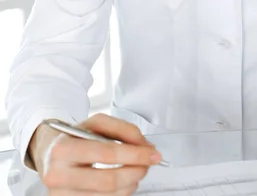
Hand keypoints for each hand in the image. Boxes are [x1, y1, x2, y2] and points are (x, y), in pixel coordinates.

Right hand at [30, 113, 161, 194]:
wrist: (49, 153)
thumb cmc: (74, 138)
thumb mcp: (95, 123)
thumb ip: (122, 130)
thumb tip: (144, 146)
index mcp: (63, 149)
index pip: (106, 154)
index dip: (134, 155)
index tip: (152, 154)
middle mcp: (58, 176)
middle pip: (108, 180)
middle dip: (135, 172)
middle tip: (148, 164)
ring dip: (130, 184)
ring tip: (136, 171)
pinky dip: (120, 192)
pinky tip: (123, 182)